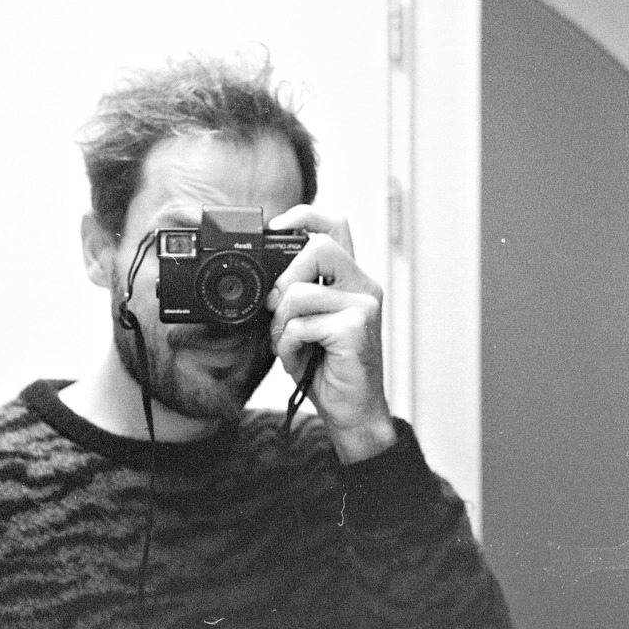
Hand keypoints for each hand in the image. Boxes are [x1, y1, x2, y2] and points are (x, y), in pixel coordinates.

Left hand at [266, 206, 396, 462]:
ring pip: (299, 292)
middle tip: (277, 308)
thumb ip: (296, 295)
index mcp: (351, 279)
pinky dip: (288, 346)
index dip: (303, 216)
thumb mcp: (307, 323)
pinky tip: (299, 359)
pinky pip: (301, 325)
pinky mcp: (356, 329)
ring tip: (289, 344)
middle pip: (318, 247)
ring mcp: (363, 306)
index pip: (335, 225)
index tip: (275, 228)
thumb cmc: (327, 368)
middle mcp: (363, 286)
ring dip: (280, 324)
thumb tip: (265, 281)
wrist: (352, 412)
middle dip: (285, 277)